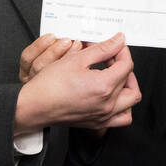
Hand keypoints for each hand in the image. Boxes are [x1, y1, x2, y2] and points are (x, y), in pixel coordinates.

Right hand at [14, 33, 140, 134]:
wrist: (34, 106)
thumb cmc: (49, 86)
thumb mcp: (76, 59)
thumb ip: (102, 49)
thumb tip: (118, 41)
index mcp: (104, 86)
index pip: (126, 65)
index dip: (122, 51)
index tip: (115, 46)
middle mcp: (107, 104)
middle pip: (129, 81)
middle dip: (124, 66)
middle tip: (112, 58)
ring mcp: (103, 116)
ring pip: (131, 102)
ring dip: (128, 87)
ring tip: (117, 77)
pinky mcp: (96, 123)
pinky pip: (121, 118)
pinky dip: (123, 107)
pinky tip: (113, 97)